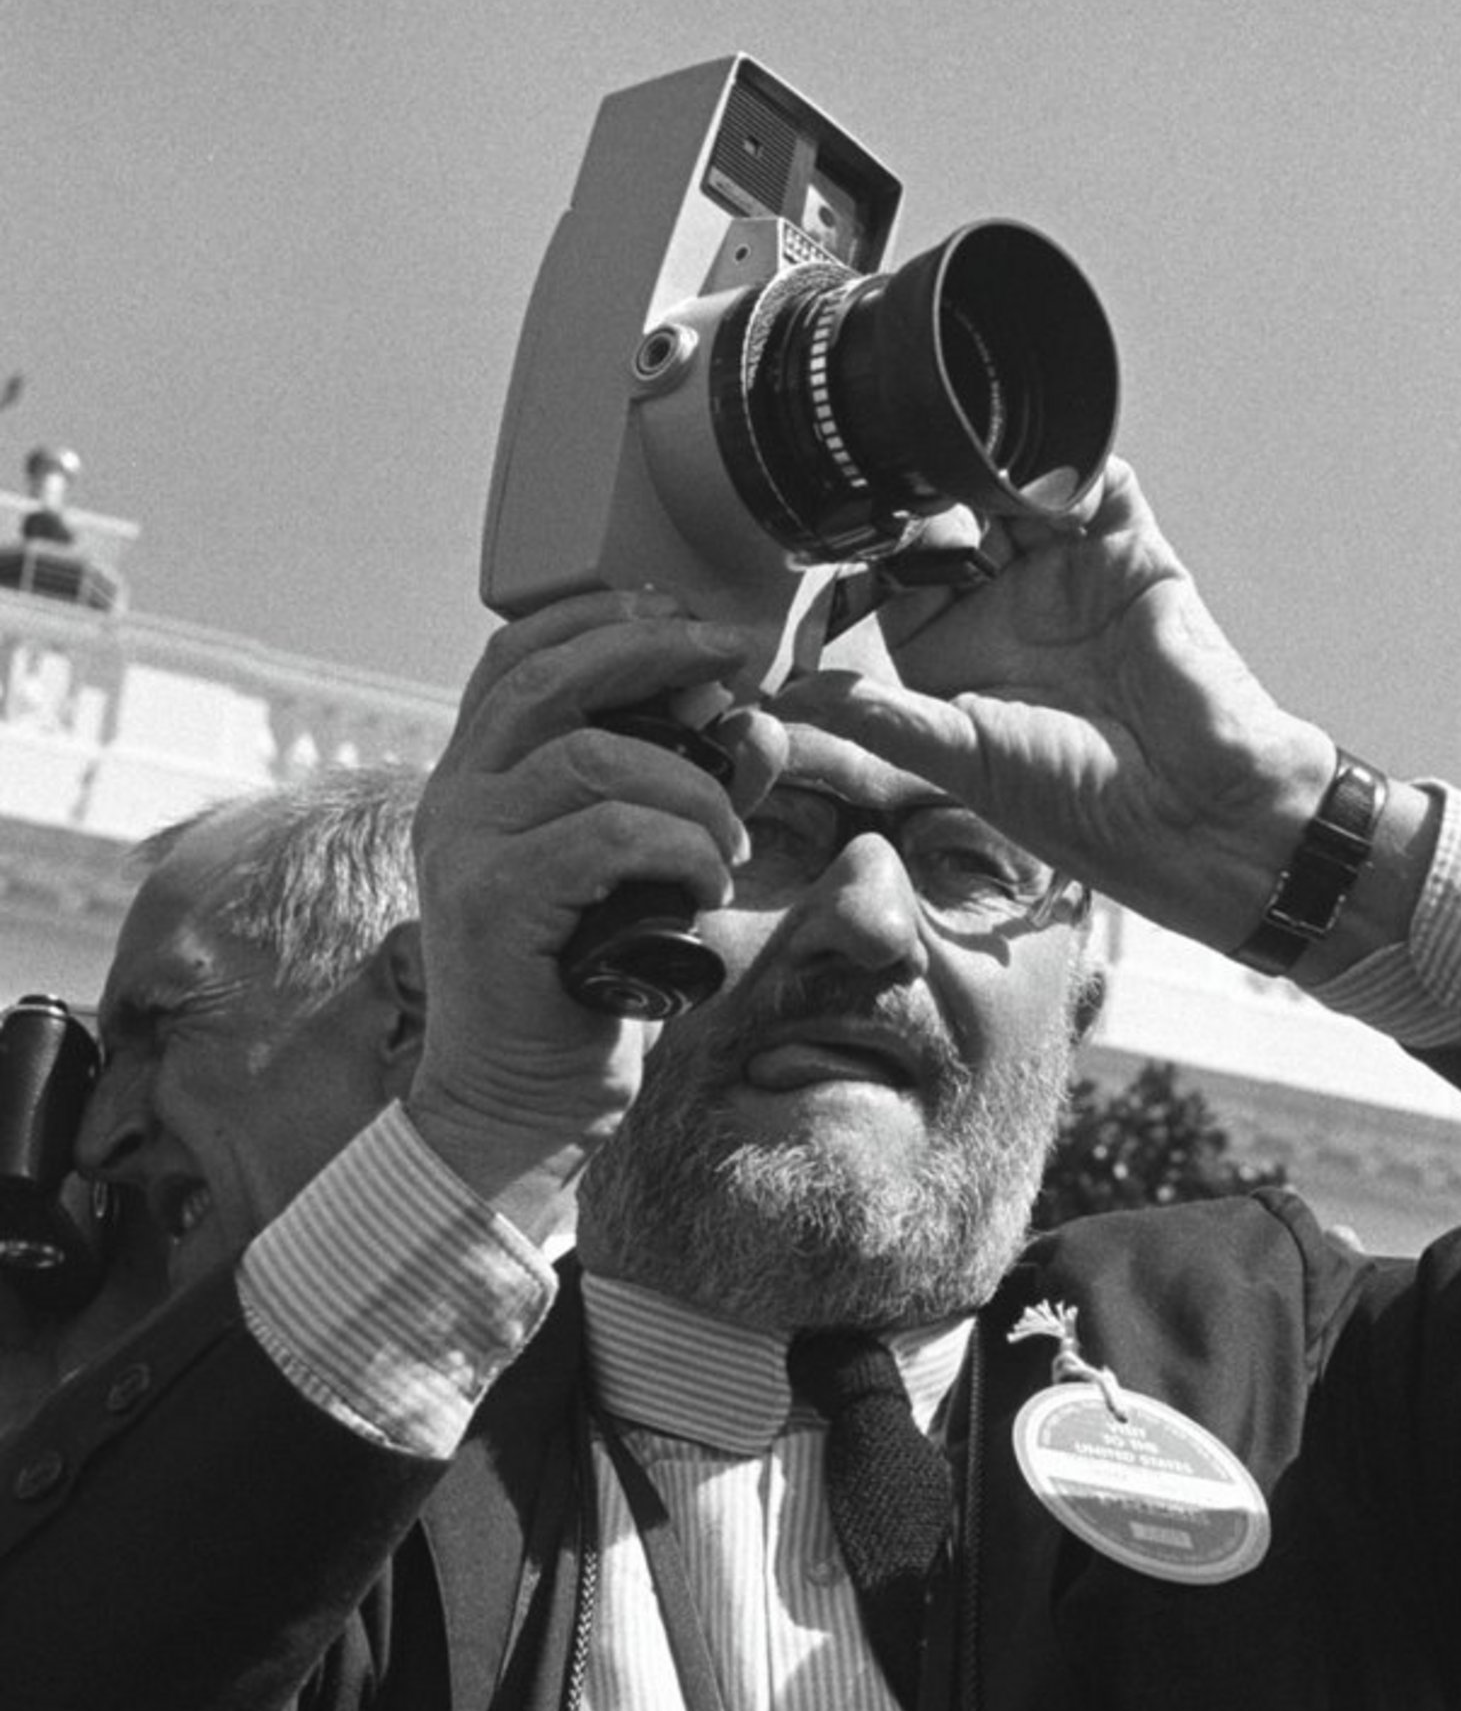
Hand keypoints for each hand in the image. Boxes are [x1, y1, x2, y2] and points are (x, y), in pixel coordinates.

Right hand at [404, 593, 782, 1222]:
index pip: (516, 655)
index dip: (597, 616)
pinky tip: (705, 885)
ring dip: (690, 786)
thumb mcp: (649, 868)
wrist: (523, 1098)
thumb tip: (754, 722)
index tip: (681, 613)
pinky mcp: (491, 900)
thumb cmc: (589, 981)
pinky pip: (605, 834)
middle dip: (655, 655)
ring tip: (728, 844)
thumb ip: (693, 792)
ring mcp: (464, 845)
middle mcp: (456, 796)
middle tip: (738, 667)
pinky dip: (678, 846)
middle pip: (550, 679)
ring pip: (590, 755)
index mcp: (481, 776)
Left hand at [775, 461, 1380, 961]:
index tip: (856, 514)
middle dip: (933, 489)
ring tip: (982, 455)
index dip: (874, 542)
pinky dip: (1081, 459)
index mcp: (953, 656)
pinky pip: (1104, 486)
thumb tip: (786, 699)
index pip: (893, 575)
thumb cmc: (1084, 807)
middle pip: (953, 519)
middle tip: (919, 467)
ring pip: (1020, 491)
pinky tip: (1054, 458)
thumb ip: (879, 718)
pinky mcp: (1134, 556)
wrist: (1201, 810)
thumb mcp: (963, 760)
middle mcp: (1008, 611)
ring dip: (999, 465)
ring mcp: (1072, 577)